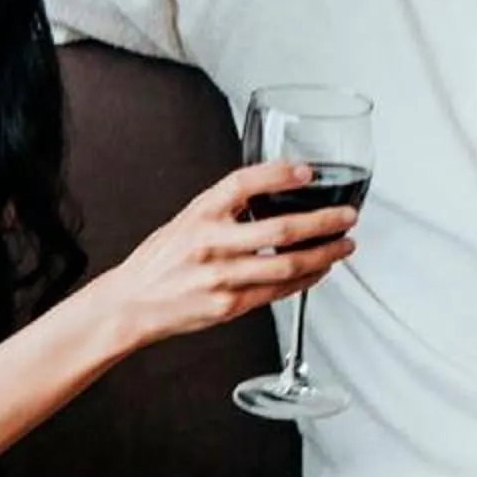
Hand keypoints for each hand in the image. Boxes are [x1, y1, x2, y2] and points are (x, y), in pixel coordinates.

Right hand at [98, 160, 357, 345]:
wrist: (131, 303)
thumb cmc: (160, 261)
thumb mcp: (187, 220)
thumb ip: (226, 209)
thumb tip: (275, 191)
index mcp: (199, 213)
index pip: (242, 183)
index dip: (277, 174)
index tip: (306, 171)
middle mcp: (210, 242)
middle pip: (280, 229)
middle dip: (323, 222)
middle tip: (346, 216)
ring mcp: (221, 277)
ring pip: (287, 264)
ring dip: (324, 254)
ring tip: (344, 245)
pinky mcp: (229, 305)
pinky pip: (278, 291)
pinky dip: (305, 280)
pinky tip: (319, 270)